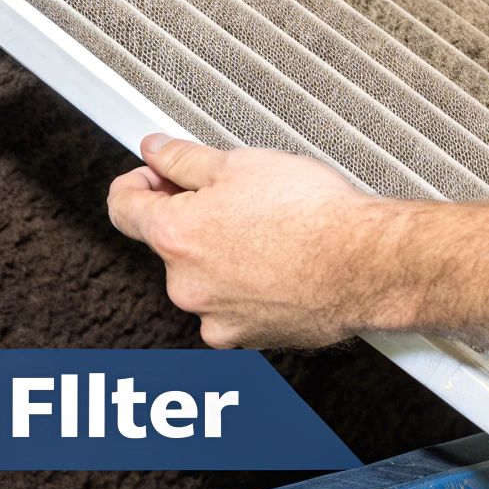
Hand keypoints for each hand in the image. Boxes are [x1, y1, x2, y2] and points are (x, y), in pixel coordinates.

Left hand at [106, 135, 401, 348]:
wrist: (366, 264)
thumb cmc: (314, 215)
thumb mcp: (241, 164)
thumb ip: (184, 158)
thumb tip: (157, 150)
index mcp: (176, 235)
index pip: (122, 207)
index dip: (138, 181)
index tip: (157, 175)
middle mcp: (185, 284)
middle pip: (168, 243)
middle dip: (193, 219)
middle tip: (235, 198)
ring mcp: (214, 317)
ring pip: (202, 277)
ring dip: (221, 255)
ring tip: (268, 233)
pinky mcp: (245, 338)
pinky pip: (230, 306)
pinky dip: (245, 288)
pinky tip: (278, 266)